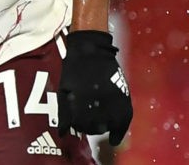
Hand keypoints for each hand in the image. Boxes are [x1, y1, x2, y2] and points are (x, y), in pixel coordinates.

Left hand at [57, 30, 132, 145]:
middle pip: (96, 126)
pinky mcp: (124, 97)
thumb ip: (63, 112)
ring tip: (97, 125)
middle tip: (86, 124)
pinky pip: (125, 120)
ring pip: (111, 125)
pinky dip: (120, 131)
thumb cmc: (74, 69)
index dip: (78, 126)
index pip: (80, 124)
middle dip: (90, 128)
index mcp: (82, 99)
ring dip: (103, 128)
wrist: (92, 50)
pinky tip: (114, 139)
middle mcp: (100, 101)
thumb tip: (63, 134)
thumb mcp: (64, 89)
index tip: (76, 123)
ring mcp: (114, 99)